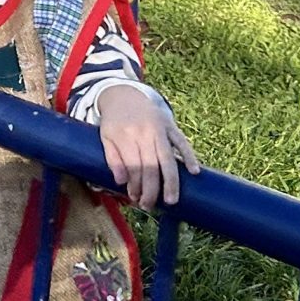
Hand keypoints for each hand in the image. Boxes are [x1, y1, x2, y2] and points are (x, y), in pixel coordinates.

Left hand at [94, 84, 199, 208]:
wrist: (125, 94)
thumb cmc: (114, 121)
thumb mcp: (105, 137)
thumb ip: (112, 158)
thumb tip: (121, 181)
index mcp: (125, 136)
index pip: (133, 167)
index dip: (135, 185)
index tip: (136, 199)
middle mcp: (144, 133)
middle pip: (150, 166)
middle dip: (151, 189)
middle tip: (149, 206)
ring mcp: (159, 129)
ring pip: (167, 158)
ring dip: (170, 181)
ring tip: (172, 199)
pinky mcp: (170, 125)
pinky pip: (182, 142)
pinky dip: (189, 156)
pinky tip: (195, 171)